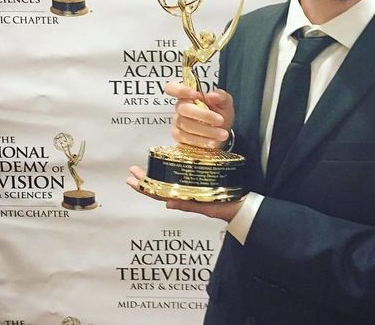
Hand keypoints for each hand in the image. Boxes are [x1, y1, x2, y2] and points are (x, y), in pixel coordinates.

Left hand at [126, 165, 243, 221]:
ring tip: (142, 169)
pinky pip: (180, 179)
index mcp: (185, 198)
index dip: (144, 186)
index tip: (132, 178)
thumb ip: (189, 204)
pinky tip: (165, 167)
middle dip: (144, 180)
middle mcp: (185, 193)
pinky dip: (169, 173)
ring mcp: (191, 189)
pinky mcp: (199, 183)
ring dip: (153, 177)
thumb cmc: (227, 207)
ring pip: (166, 183)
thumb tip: (166, 203)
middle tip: (132, 170)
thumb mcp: (208, 207)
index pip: (159, 193)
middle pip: (159, 187)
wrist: (243, 206)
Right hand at [165, 81, 234, 149]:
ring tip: (222, 134)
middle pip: (184, 109)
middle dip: (204, 115)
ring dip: (207, 131)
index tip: (195, 95)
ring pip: (187, 126)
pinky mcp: (178, 137)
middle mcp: (181, 107)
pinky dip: (202, 141)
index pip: (173, 88)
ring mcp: (177, 122)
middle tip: (220, 120)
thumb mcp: (225, 103)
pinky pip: (187, 139)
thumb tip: (212, 95)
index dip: (180, 90)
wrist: (221, 134)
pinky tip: (212, 142)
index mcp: (189, 95)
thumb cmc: (220, 115)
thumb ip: (221, 96)